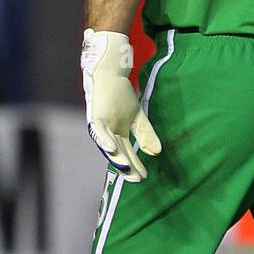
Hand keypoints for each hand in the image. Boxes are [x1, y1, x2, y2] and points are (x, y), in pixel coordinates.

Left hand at [81, 29, 161, 180]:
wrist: (111, 74)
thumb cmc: (122, 95)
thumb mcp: (138, 117)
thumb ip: (146, 134)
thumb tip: (156, 153)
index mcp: (118, 133)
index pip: (128, 152)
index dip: (135, 165)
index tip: (144, 176)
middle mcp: (108, 132)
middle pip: (119, 153)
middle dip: (127, 166)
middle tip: (135, 179)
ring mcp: (102, 125)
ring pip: (107, 145)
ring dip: (115, 157)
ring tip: (124, 168)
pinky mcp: (96, 116)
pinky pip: (99, 130)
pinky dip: (104, 139)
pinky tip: (112, 148)